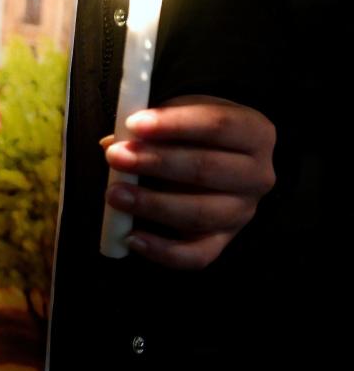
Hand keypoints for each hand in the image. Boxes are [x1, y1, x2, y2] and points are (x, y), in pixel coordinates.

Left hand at [102, 95, 275, 269]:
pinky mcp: (222, 241)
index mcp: (254, 133)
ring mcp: (242, 213)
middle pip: (207, 169)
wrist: (213, 161)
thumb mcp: (180, 115)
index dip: (174, 124)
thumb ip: (152, 124)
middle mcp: (257, 175)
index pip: (217, 125)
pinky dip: (161, 250)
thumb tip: (113, 142)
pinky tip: (130, 237)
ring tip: (114, 193)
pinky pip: (195, 255)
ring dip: (152, 204)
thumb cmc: (191, 133)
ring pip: (198, 214)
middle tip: (116, 156)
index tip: (133, 123)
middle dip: (156, 162)